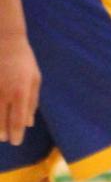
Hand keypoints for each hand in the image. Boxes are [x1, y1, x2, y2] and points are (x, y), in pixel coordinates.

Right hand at [0, 29, 39, 145]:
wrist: (6, 40)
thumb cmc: (24, 61)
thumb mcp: (35, 79)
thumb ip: (32, 102)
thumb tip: (28, 123)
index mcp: (21, 93)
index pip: (17, 121)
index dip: (15, 134)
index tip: (15, 142)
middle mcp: (5, 93)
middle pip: (0, 121)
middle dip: (2, 133)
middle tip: (4, 139)